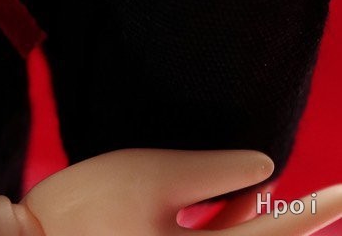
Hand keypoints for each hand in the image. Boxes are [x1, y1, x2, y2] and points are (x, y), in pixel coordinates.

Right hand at [0, 148, 341, 234]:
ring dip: (242, 215)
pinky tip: (217, 203)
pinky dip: (222, 225)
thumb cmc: (86, 208)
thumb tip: (265, 169)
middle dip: (275, 211)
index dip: (312, 210)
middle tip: (286, 185)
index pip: (274, 234)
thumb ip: (213, 175)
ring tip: (233, 186)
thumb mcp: (152, 176)